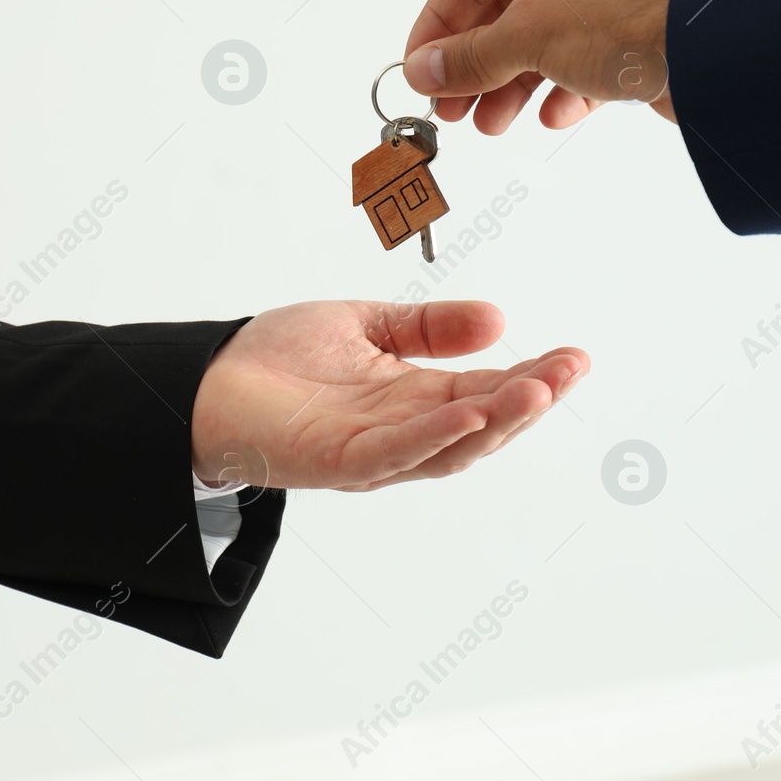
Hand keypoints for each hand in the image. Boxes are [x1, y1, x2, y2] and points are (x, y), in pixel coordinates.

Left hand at [189, 300, 586, 491]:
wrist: (205, 381)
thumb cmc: (278, 360)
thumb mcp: (369, 325)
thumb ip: (429, 327)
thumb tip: (496, 319)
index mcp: (414, 399)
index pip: (488, 388)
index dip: (533, 374)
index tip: (575, 355)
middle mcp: (404, 432)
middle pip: (482, 421)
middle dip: (531, 398)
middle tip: (572, 369)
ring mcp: (375, 453)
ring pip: (452, 444)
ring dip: (499, 419)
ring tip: (540, 390)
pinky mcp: (340, 462)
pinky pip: (398, 452)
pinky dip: (437, 434)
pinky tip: (471, 409)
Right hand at [403, 0, 690, 134]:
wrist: (712, 52)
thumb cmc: (629, 18)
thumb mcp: (529, 36)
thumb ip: (470, 55)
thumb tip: (423, 71)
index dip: (438, 20)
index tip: (421, 66)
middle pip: (503, 10)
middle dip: (474, 64)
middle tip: (451, 105)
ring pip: (541, 42)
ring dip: (511, 85)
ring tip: (492, 123)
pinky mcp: (634, 37)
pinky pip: (582, 64)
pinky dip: (561, 91)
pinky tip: (553, 116)